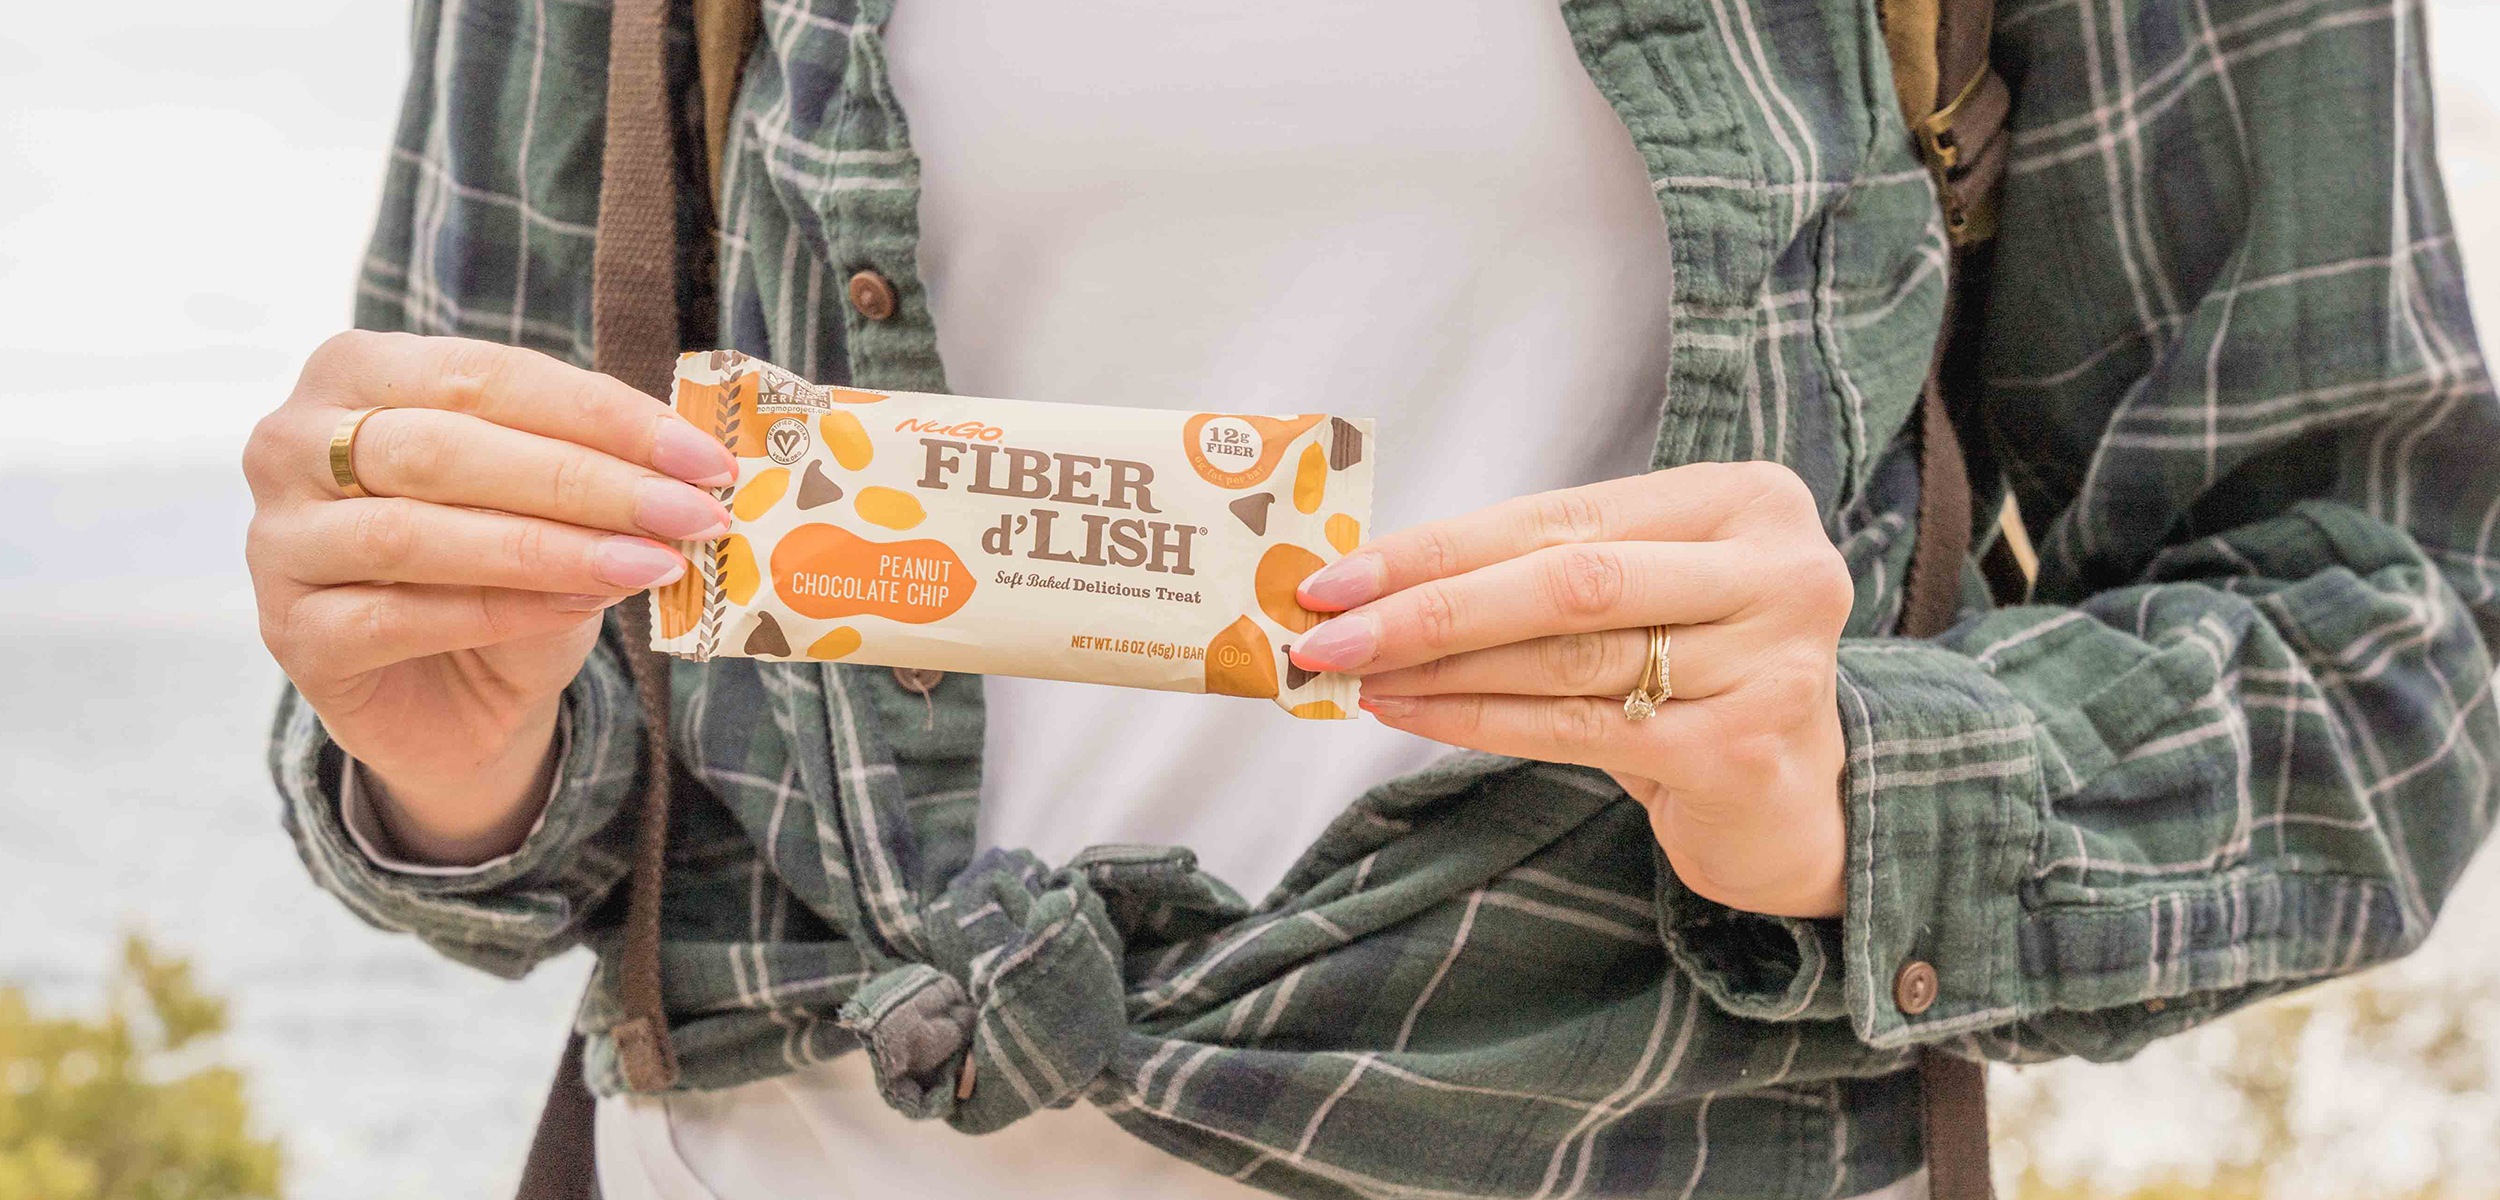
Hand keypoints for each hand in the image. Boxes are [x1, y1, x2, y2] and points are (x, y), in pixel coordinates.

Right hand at [243, 332, 735, 863]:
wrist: (454, 698)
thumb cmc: (504, 569)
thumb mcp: (552, 500)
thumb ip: (595, 464)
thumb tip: (688, 461)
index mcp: (357, 371)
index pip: (487, 375)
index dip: (603, 414)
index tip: (705, 456)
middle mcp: (292, 441)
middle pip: (449, 450)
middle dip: (587, 481)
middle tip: (691, 512)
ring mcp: (279, 539)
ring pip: (419, 533)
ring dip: (552, 549)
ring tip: (654, 564)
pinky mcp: (292, 633)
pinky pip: (403, 616)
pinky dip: (506, 608)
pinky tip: (585, 607)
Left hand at [1287, 462, 1854, 918]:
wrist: (1797, 802)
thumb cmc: (1697, 676)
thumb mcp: (1644, 596)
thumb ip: (1547, 569)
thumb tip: (1375, 574)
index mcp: (1748, 502)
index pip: (1564, 516)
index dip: (1443, 544)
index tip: (1338, 569)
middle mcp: (1778, 572)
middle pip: (1568, 582)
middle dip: (1429, 605)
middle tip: (1325, 628)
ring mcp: (1770, 665)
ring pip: (1566, 660)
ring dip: (1441, 668)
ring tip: (1354, 673)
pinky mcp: (1741, 752)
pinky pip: (1578, 729)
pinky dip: (1478, 720)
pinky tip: (1408, 714)